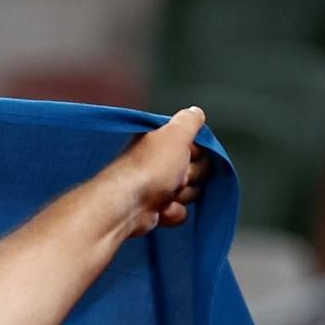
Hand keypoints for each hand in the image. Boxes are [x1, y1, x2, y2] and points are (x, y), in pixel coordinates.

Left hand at [112, 106, 208, 236]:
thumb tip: (195, 112)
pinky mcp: (156, 210)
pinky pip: (179, 212)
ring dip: (182, 194)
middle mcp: (157, 163)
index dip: (196, 152)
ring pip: (190, 192)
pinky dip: (172, 212)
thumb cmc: (151, 167)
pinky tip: (160, 209)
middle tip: (177, 176)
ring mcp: (156, 188)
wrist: (129, 205)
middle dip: (190, 175)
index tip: (189, 154)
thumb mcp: (175, 134)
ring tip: (165, 194)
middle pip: (196, 170)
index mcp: (160, 142)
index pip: (194, 145)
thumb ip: (189, 121)